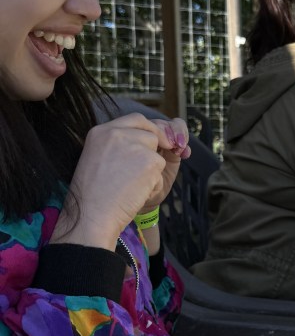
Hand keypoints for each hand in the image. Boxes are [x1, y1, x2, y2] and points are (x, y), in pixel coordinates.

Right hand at [50, 114, 190, 249]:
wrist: (92, 216)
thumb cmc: (93, 196)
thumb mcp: (99, 160)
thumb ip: (120, 146)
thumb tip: (151, 140)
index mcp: (101, 131)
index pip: (135, 119)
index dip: (150, 129)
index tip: (157, 141)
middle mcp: (117, 133)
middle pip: (151, 133)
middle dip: (159, 146)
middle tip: (152, 166)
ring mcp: (134, 145)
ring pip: (157, 154)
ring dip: (151, 171)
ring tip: (130, 186)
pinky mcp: (150, 161)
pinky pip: (161, 171)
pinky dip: (153, 185)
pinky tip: (135, 193)